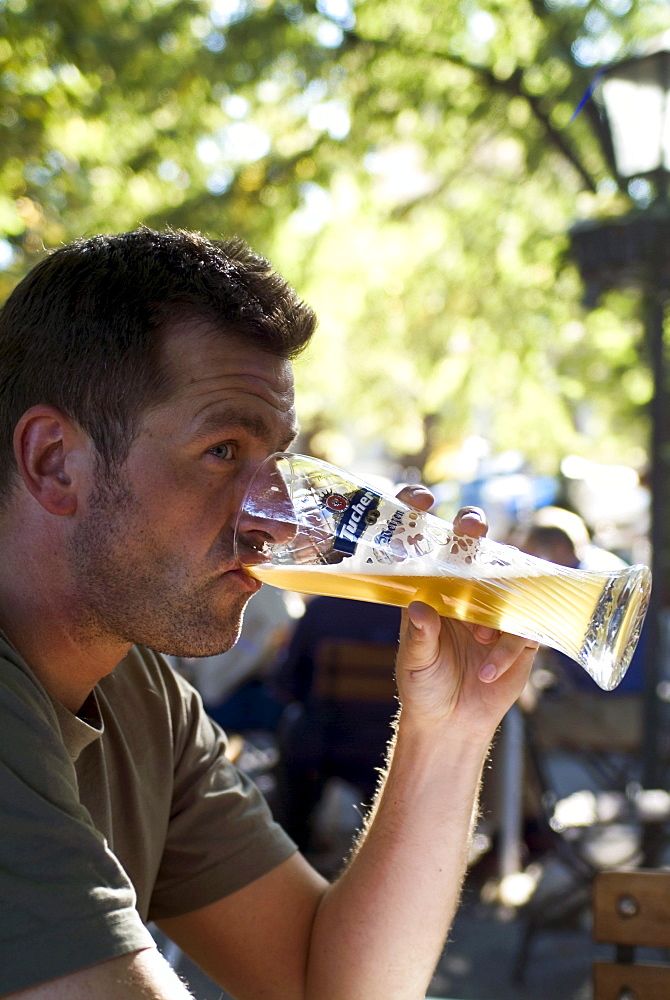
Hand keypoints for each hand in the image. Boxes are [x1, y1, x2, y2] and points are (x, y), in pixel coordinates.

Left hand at [393, 490, 537, 742]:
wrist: (451, 723)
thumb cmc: (424, 686)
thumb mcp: (415, 663)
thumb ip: (419, 637)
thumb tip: (421, 609)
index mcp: (429, 587)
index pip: (424, 540)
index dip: (420, 512)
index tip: (423, 499)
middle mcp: (462, 588)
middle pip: (472, 543)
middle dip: (472, 528)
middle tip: (471, 530)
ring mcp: (494, 607)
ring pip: (507, 577)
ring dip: (497, 597)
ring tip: (479, 633)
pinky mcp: (519, 633)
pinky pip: (523, 627)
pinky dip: (506, 648)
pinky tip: (488, 670)